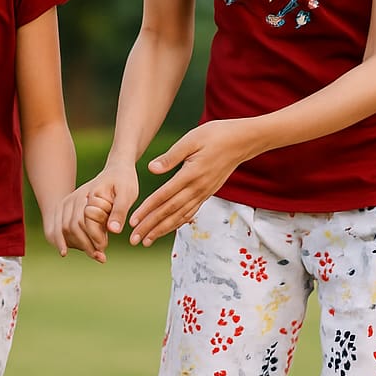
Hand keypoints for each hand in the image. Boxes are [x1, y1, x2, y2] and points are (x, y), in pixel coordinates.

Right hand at [59, 164, 139, 261]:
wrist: (118, 169)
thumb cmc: (124, 181)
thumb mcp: (127, 193)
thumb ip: (119, 211)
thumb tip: (113, 230)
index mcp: (86, 195)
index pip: (82, 222)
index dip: (92, 239)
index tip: (104, 253)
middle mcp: (74, 198)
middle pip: (69, 227)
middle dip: (84, 245)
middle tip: (101, 257)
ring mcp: (69, 202)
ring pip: (63, 229)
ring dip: (76, 244)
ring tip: (95, 254)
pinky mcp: (70, 208)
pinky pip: (62, 227)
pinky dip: (70, 240)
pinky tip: (85, 248)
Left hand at [129, 120, 254, 245]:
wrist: (242, 141)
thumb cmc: (215, 135)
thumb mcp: (191, 139)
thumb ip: (171, 156)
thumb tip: (151, 169)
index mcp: (190, 174)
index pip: (164, 196)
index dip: (147, 210)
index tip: (133, 221)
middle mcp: (197, 188)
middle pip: (169, 211)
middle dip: (150, 226)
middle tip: (134, 239)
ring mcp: (204, 193)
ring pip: (180, 216)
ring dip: (162, 229)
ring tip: (147, 240)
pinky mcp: (208, 193)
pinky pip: (190, 212)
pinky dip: (177, 222)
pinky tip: (167, 228)